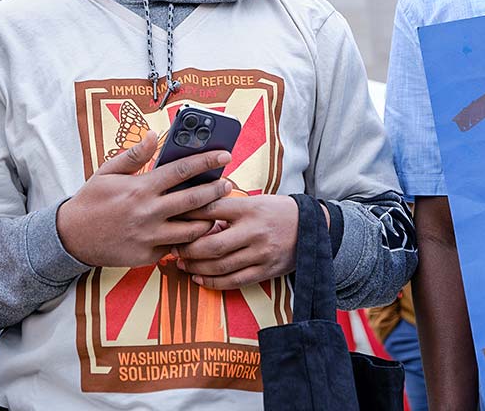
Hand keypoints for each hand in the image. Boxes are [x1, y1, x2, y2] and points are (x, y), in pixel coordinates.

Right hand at [58, 131, 233, 267]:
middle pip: (194, 200)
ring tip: (216, 211)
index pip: (182, 170)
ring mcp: (150, 236)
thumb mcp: (108, 172)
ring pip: (192, 229)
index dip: (206, 160)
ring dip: (208, 219)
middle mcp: (149, 212)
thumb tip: (154, 135)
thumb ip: (134, 155)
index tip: (224, 154)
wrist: (72, 238)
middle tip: (228, 184)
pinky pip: (178, 247)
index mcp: (141, 188)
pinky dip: (189, 239)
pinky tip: (197, 232)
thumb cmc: (92, 200)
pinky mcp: (149, 255)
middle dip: (216, 190)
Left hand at [174, 194, 300, 290]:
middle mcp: (254, 232)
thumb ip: (227, 210)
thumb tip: (193, 216)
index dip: (187, 215)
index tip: (172, 219)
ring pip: (219, 266)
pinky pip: (233, 281)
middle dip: (187, 248)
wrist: (311, 228)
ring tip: (182, 263)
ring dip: (195, 267)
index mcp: (249, 209)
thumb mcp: (254, 202)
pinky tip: (198, 279)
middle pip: (211, 244)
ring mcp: (260, 254)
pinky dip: (212, 282)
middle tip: (173, 248)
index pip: (211, 210)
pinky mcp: (265, 271)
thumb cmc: (276, 211)